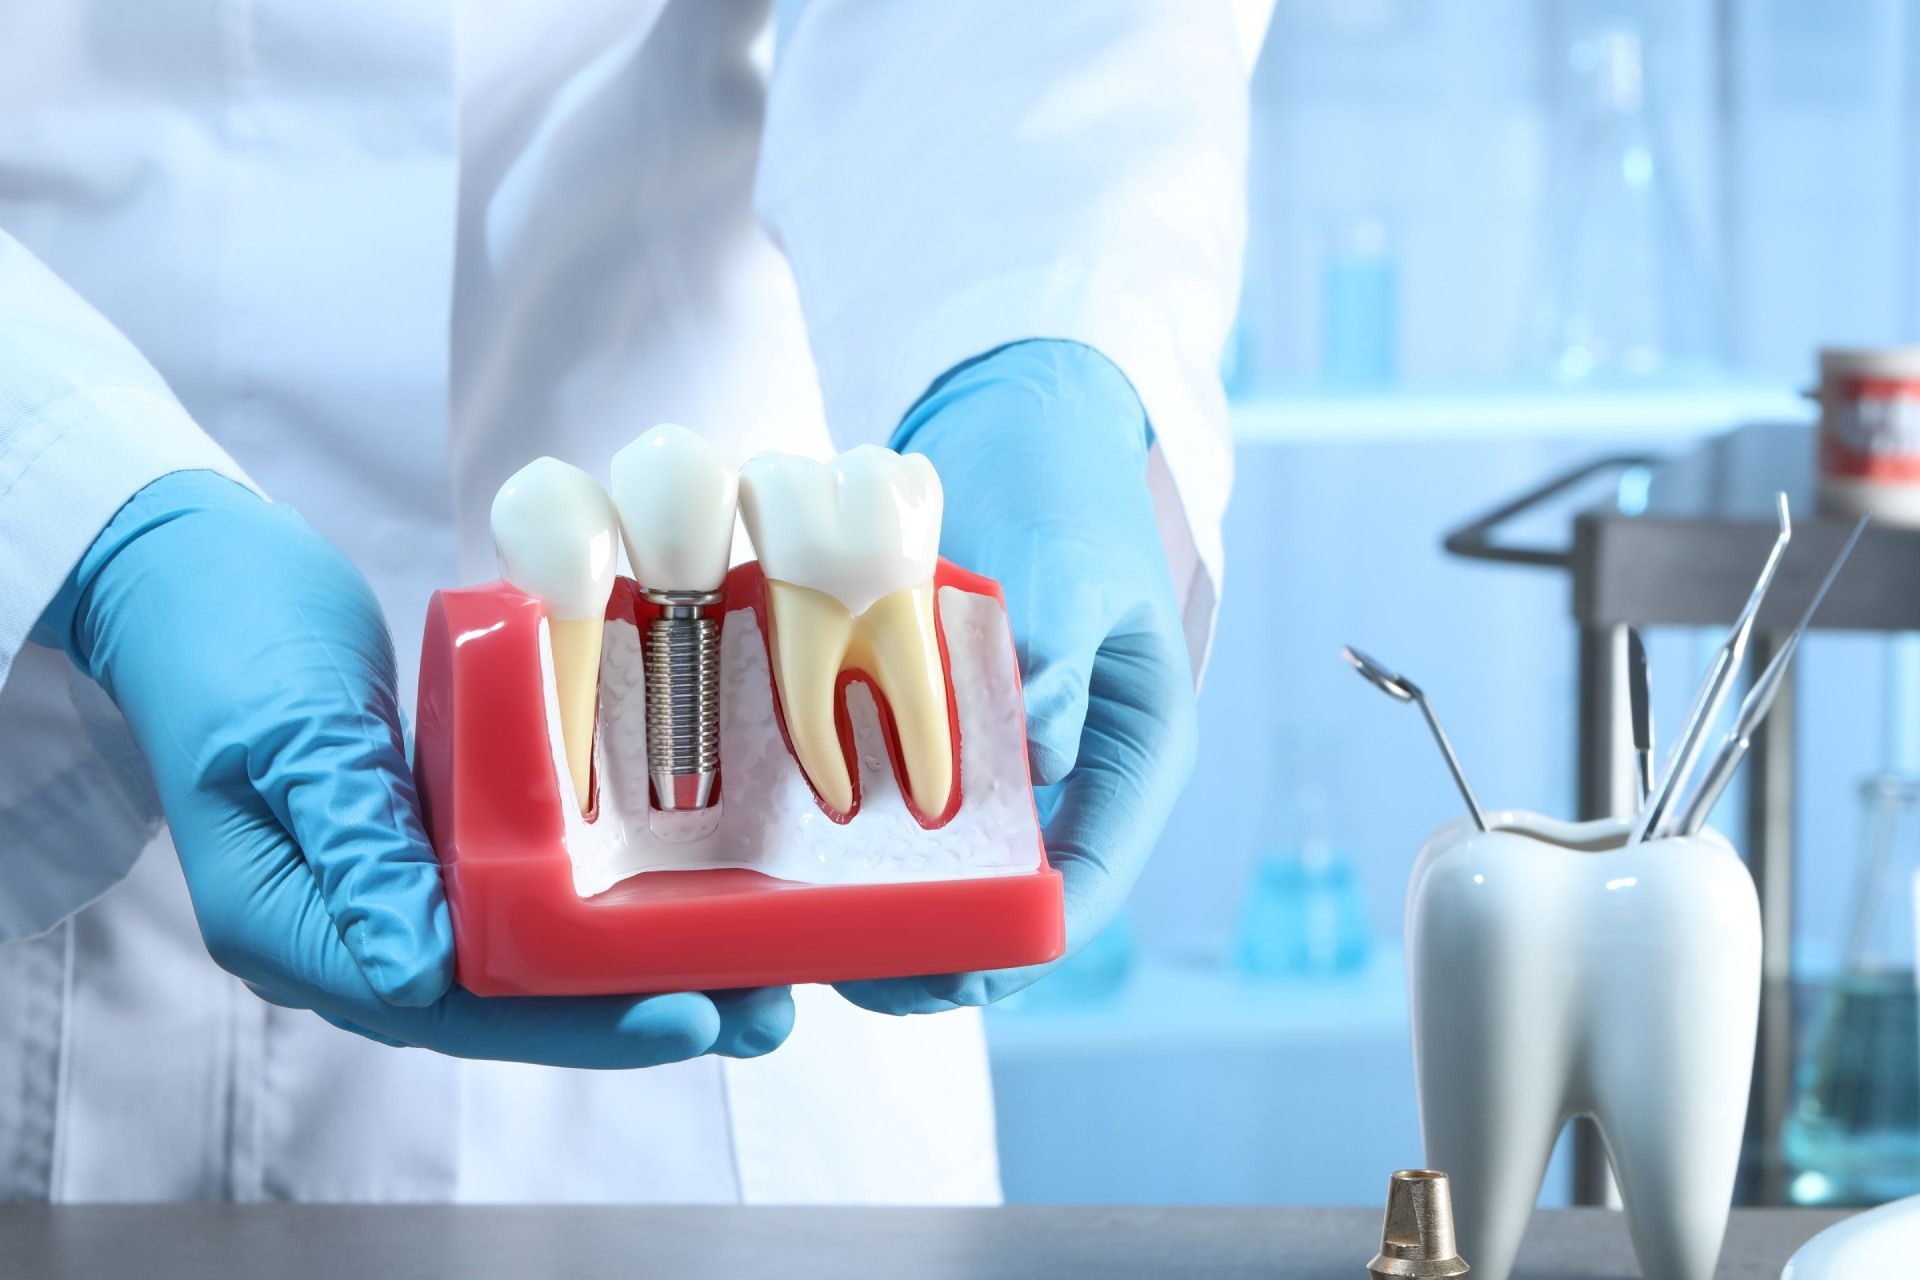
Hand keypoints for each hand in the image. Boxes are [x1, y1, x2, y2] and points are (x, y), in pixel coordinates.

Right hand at [37, 471, 792, 1064]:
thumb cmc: (221, 632)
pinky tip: (681, 900)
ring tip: (754, 977)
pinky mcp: (423, 841)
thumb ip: (352, 845)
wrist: (182, 566)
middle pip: (503, 1005)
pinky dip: (597, 904)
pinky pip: (519, 895)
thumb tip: (420, 974)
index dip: (572, 1023)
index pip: (448, 1007)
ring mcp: (385, 890)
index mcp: (290, 927)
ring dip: (630, 970)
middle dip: (631, 1013)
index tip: (686, 1016)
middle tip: (763, 1015)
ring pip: (520, 961)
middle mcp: (346, 932)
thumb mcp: (287, 729)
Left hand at [837, 340, 1198, 1012]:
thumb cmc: (1067, 489)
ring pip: (942, 866)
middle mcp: (1065, 779)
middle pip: (1006, 898)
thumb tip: (1042, 746)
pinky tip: (776, 846)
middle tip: (843, 967)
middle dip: (933, 945)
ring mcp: (995, 761)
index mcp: (1129, 757)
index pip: (1087, 884)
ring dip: (879, 903)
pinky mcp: (931, 731)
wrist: (1017, 422)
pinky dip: (844, 832)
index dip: (1019, 942)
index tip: (947, 973)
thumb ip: (1063, 650)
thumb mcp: (1075, 564)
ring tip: (797, 927)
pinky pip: (890, 805)